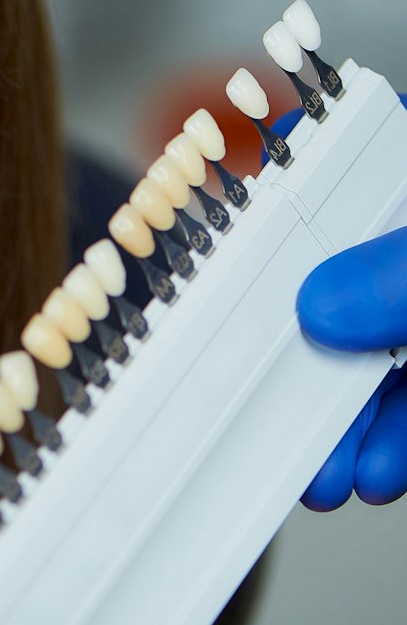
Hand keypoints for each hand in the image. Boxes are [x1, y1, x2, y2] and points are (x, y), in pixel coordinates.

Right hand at [285, 93, 406, 509]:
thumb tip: (329, 298)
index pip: (349, 159)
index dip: (282, 198)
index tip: (234, 248)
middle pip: (352, 277)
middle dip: (308, 347)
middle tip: (270, 394)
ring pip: (390, 350)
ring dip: (352, 411)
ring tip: (323, 461)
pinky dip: (406, 438)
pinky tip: (386, 466)